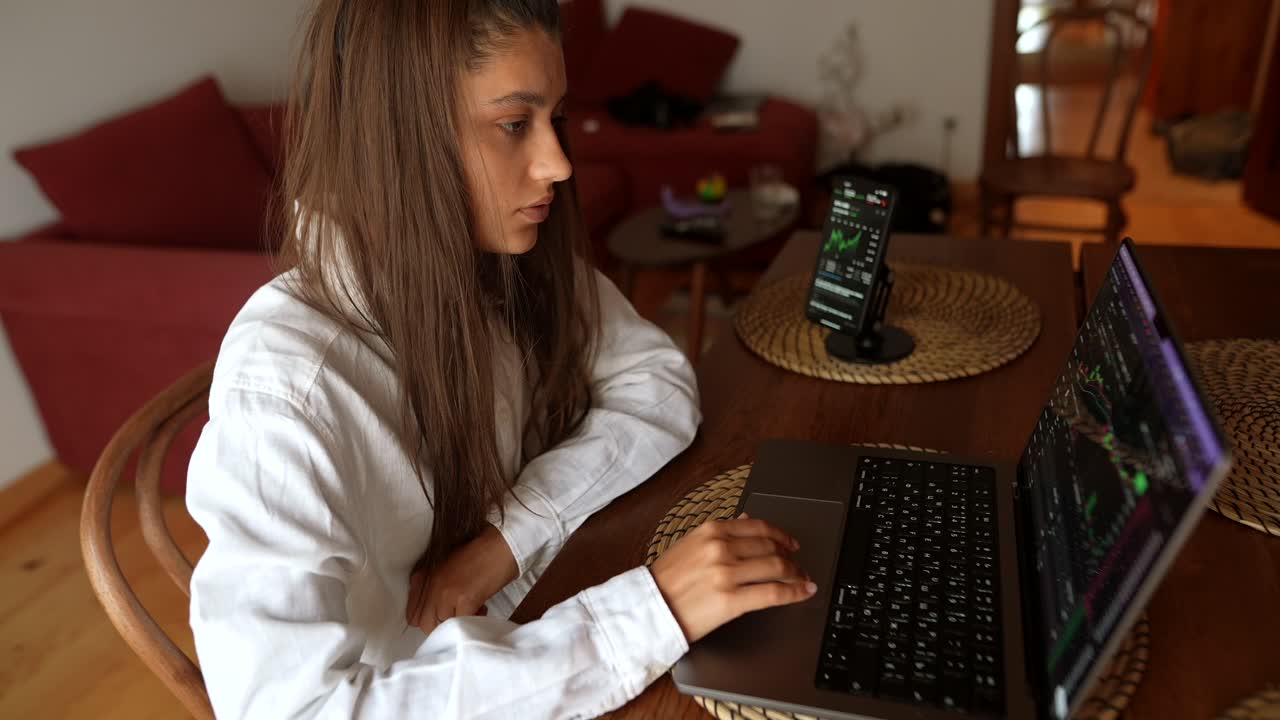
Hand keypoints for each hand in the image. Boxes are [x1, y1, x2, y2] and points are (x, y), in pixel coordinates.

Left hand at [406, 525, 518, 634]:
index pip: (412, 613)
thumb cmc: (479, 552)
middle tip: (456, 616)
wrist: (502, 545)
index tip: (442, 616)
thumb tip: (433, 611)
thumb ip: (433, 585)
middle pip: (423, 623)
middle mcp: (431, 585)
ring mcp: (446, 593)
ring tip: (471, 610)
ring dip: (456, 622)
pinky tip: (482, 608)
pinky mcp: (464, 600)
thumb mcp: (446, 566)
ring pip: (441, 626)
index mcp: (424, 576)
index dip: (427, 618)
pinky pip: (461, 623)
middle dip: (440, 625)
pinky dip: (471, 620)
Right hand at [649, 513, 815, 643]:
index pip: (758, 527)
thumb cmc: (666, 580)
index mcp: (711, 530)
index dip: (781, 535)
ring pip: (777, 567)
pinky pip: (774, 593)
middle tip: (799, 565)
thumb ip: (720, 532)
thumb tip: (746, 519)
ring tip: (802, 579)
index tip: (791, 543)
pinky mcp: (732, 600)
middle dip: (791, 556)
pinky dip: (795, 592)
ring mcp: (727, 574)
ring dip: (796, 574)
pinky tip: (803, 592)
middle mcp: (721, 548)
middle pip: (771, 547)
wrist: (649, 609)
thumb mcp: (690, 544)